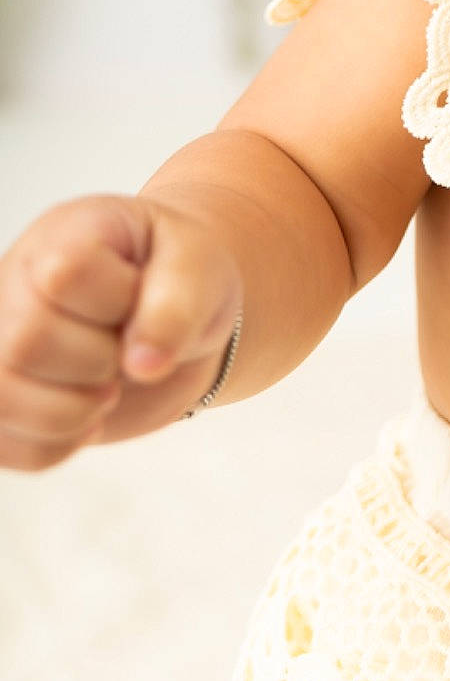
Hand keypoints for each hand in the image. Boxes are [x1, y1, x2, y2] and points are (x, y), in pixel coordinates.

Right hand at [0, 193, 242, 470]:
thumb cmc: (180, 277)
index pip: (65, 275)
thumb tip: (143, 364)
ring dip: (74, 412)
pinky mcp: (1, 399)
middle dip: (98, 363)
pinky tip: (86, 416)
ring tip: (108, 388)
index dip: (118, 302)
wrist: (172, 314)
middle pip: (24, 343)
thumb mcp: (199, 267)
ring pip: (0, 398)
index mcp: (64, 234)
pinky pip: (5, 447)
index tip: (145, 296)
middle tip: (130, 350)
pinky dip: (57, 446)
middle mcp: (14, 284)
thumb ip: (178, 303)